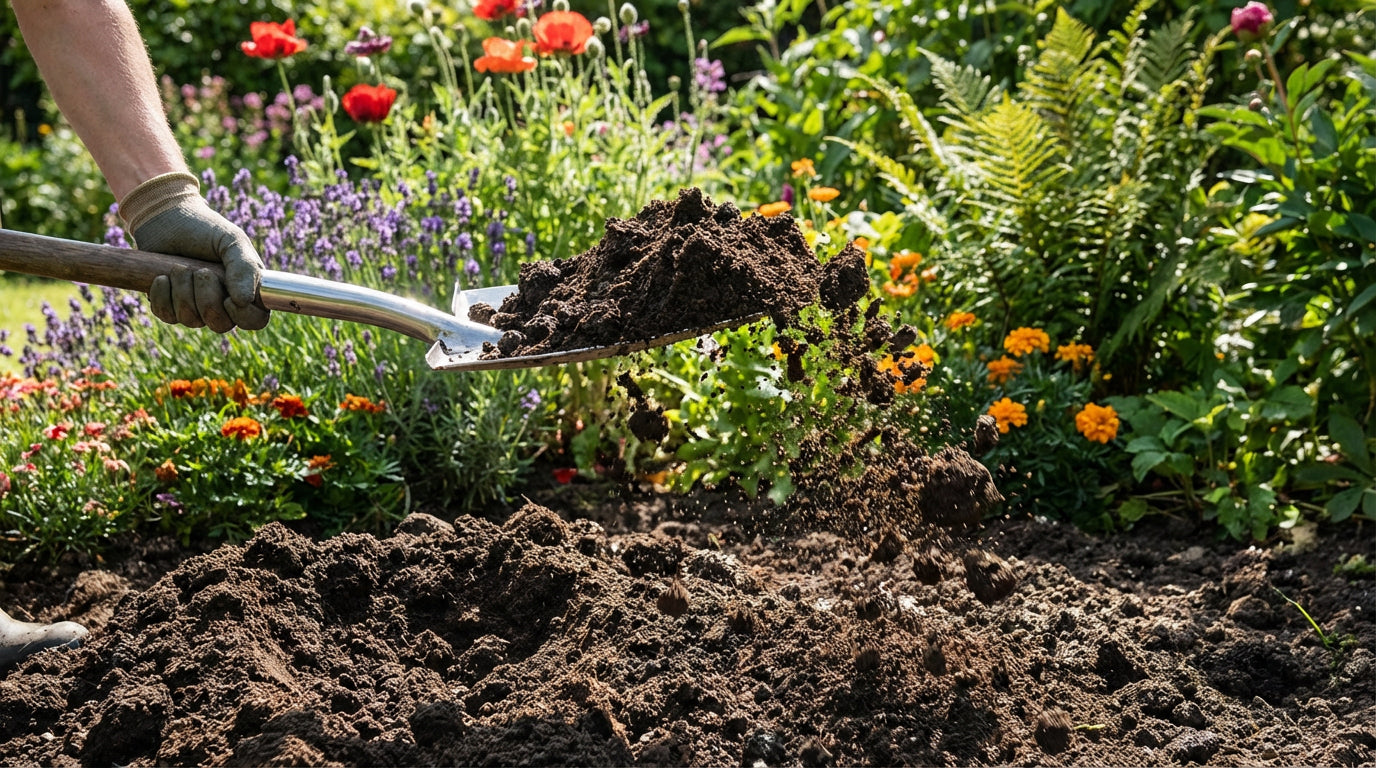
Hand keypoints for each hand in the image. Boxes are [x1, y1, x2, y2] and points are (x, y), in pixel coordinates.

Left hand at [120, 172, 269, 332]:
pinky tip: (161, 277)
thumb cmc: (205, 228)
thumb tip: (244, 300)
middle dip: (206, 299)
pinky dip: (162, 296)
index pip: (255, 321)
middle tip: (200, 271)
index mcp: (246, 290)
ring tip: (178, 267)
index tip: (230, 298)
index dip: (244, 317)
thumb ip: (245, 268)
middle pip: (220, 324)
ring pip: (191, 320)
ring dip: (182, 292)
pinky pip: (166, 315)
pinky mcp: (168, 305)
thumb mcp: (232, 241)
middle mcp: (222, 304)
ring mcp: (194, 307)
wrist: (166, 218)